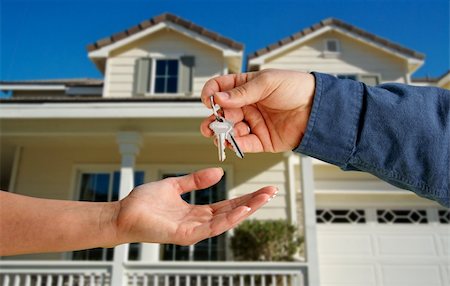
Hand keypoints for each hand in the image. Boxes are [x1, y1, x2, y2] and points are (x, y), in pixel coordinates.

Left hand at [115, 168, 276, 244]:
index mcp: (197, 212)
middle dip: (253, 203)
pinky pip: (210, 228)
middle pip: (231, 212)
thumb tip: (219, 172)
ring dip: (246, 210)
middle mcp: (198, 222)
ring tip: (263, 198)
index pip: (227, 204)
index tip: (263, 189)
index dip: (246, 197)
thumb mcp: (174, 185)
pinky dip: (228, 220)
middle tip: (272, 192)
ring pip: (226, 221)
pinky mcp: (185, 235)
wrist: (123, 212)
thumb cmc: (144, 202)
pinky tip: (242, 210)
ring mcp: (193, 230)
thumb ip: (196, 180)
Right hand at [200, 69, 314, 152]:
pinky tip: (232, 143)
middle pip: (221, 113)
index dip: (211, 94)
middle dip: (213, 120)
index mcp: (246, 87)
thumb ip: (242, 92)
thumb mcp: (267, 82)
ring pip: (229, 131)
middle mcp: (247, 106)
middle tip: (212, 124)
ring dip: (222, 134)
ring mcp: (253, 123)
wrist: (318, 108)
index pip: (220, 89)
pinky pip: (244, 144)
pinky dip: (236, 145)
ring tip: (222, 135)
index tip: (209, 101)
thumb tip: (219, 98)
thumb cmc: (297, 88)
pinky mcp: (261, 140)